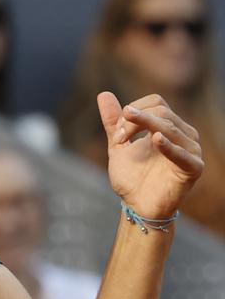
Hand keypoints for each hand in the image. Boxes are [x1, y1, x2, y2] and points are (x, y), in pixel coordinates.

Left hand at [99, 92, 202, 219]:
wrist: (137, 205)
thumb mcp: (118, 145)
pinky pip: (184, 153)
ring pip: (169, 126)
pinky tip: (154, 140)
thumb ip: (113, 121)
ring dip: (141, 129)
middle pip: (161, 111)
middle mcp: (185, 134)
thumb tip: (103, 93)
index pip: (156, 102)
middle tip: (118, 139)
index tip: (116, 133)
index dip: (132, 112)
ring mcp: (191, 150)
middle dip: (134, 121)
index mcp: (169, 126)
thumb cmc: (132, 177)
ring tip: (122, 142)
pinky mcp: (194, 168)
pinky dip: (168, 145)